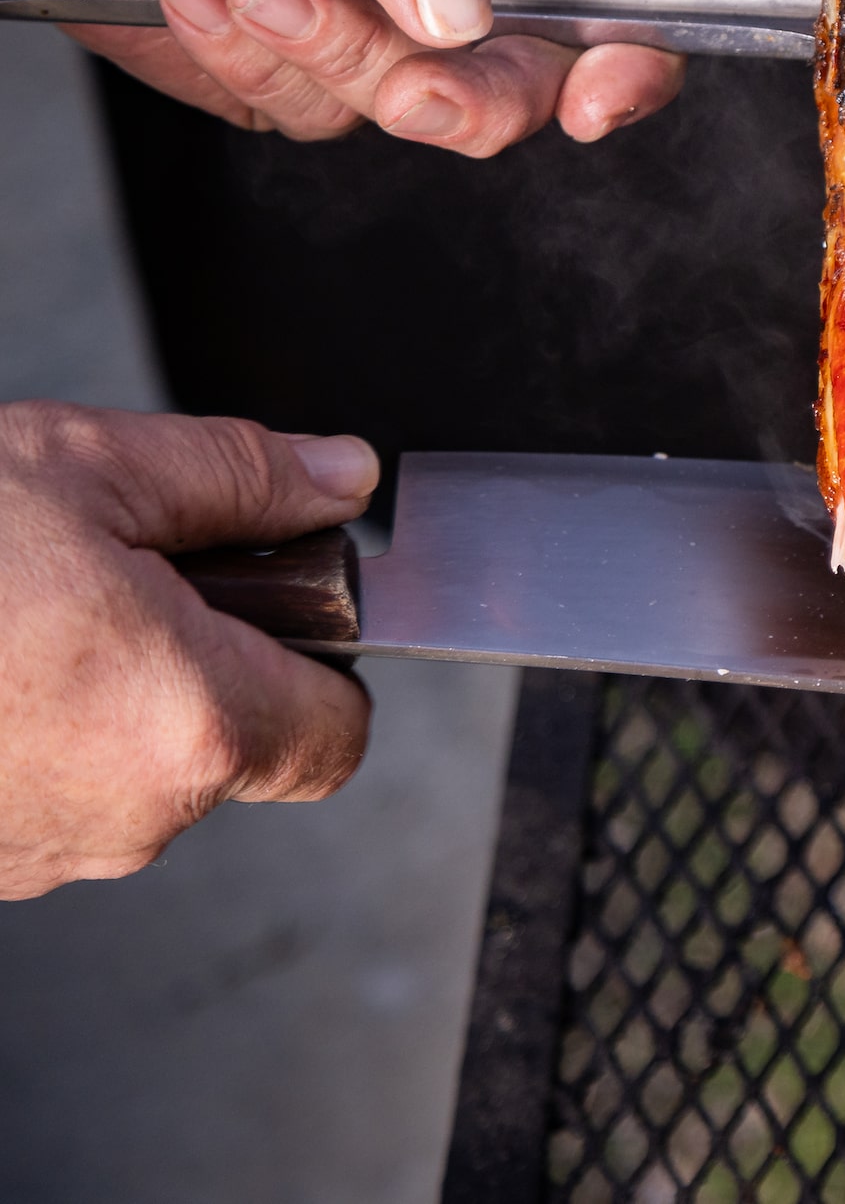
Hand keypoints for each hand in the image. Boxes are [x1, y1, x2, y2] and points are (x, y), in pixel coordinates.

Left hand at [0, 0, 681, 151]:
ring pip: (411, 101)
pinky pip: (308, 111)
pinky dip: (248, 62)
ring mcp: (377, 5)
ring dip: (322, 54)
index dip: (629, 45)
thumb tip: (467, 5)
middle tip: (406, 81)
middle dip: (456, 85)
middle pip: (523, 68)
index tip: (593, 98)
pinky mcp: (294, 57)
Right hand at [0, 402, 378, 896]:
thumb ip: (240, 476)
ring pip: (127, 773)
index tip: (279, 605)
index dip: (323, 662)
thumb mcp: (87, 467)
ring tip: (22, 609)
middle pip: (231, 747)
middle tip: (118, 575)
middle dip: (198, 659)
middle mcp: (126, 816)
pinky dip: (25, 730)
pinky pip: (40, 795)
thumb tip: (337, 479)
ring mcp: (36, 854)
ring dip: (103, 695)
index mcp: (190, 723)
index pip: (336, 735)